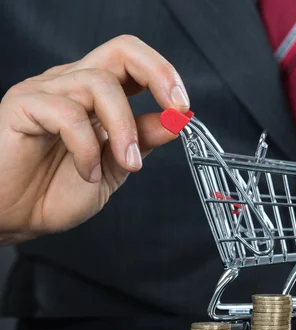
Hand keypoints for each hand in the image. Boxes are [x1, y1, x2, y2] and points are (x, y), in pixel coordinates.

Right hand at [0, 35, 189, 244]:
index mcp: (97, 96)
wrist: (13, 219)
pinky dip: (86, 148)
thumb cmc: (54, 192)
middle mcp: (73, 84)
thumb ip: (142, 141)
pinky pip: (67, 113)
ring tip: (124, 163)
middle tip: (175, 109)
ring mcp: (46, 91)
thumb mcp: (115, 167)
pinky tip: (85, 172)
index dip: (165, 76)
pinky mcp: (22, 105)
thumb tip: (176, 121)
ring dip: (124, 128)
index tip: (183, 108)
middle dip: (159, 74)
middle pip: (121, 49)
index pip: (134, 63)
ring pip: (100, 83)